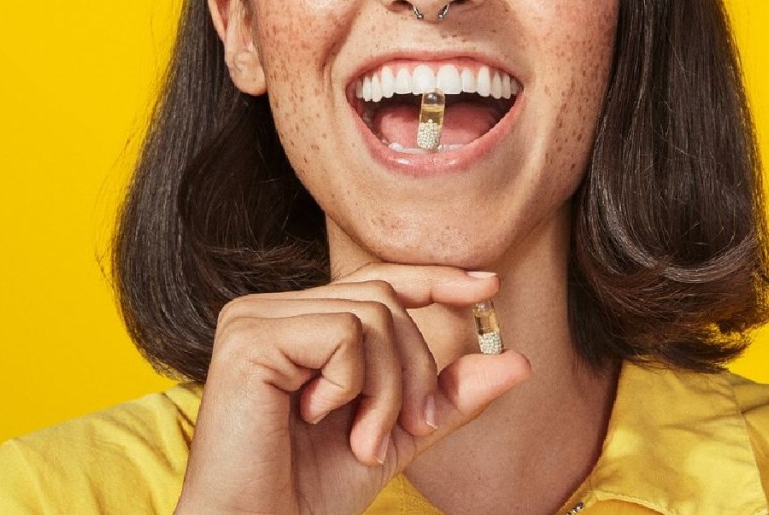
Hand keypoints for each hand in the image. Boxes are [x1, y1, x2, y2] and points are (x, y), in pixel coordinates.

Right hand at [174, 264, 531, 514]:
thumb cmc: (312, 491)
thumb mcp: (397, 433)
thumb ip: (448, 394)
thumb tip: (519, 360)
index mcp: (298, 324)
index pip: (375, 282)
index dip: (434, 278)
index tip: (488, 285)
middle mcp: (272, 310)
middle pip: (383, 300)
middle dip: (414, 371)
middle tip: (406, 429)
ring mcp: (255, 318)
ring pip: (370, 316)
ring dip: (387, 389)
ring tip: (363, 440)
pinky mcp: (249, 336)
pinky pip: (341, 335)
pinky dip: (352, 385)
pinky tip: (315, 418)